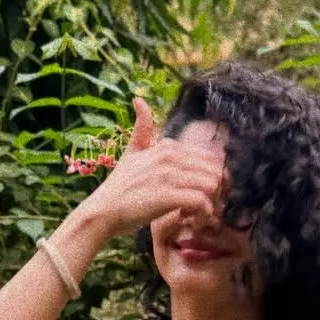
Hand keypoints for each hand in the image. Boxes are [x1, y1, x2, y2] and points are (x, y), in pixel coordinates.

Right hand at [85, 98, 225, 239]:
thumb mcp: (131, 152)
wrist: (103, 211)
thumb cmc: (119, 187)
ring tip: (200, 214)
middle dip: (217, 192)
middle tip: (206, 207)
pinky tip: (193, 220)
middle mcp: (170, 157)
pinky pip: (201, 202)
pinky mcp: (167, 196)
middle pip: (215, 171)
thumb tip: (138, 99)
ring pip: (212, 184)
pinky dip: (203, 214)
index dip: (210, 178)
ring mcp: (168, 175)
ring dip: (212, 203)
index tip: (200, 194)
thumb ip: (141, 129)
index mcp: (167, 146)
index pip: (208, 159)